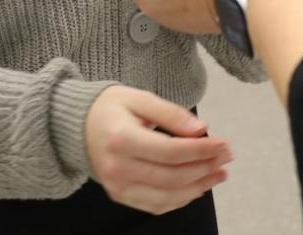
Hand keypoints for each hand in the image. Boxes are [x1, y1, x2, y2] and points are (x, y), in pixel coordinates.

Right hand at [84, 86, 231, 214]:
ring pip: (168, 196)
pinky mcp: (120, 196)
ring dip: (199, 186)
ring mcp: (117, 186)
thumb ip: (171, 113)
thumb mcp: (139, 98)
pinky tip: (197, 185)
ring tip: (218, 173)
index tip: (224, 145)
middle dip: (205, 168)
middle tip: (225, 157)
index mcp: (121, 139)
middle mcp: (117, 167)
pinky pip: (157, 205)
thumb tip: (201, 130)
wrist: (77, 126)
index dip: (202, 150)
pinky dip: (181, 198)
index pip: (172, 152)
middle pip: (173, 176)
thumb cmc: (110, 108)